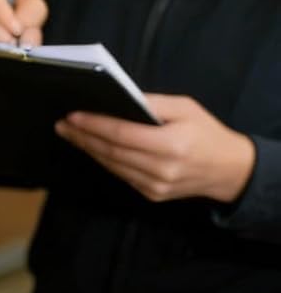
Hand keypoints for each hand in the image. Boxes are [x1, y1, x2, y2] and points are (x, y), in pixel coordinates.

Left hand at [56, 95, 256, 203]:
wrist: (230, 171)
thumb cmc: (206, 133)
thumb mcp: (185, 108)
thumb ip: (151, 103)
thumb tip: (117, 97)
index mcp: (171, 144)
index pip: (121, 135)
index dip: (93, 125)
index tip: (71, 115)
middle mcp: (161, 169)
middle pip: (111, 151)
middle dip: (82, 136)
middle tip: (61, 123)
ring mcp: (156, 185)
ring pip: (112, 165)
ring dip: (87, 148)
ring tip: (69, 132)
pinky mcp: (152, 194)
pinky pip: (120, 174)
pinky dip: (103, 159)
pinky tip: (90, 147)